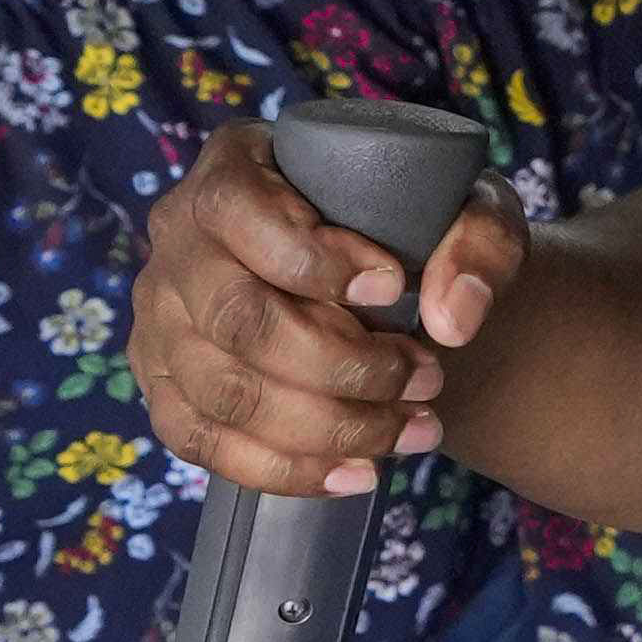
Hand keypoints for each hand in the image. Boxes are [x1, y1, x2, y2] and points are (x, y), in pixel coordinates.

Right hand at [134, 120, 533, 494]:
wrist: (385, 281)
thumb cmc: (413, 229)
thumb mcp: (466, 208)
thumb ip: (479, 243)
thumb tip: (452, 320)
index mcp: (234, 167)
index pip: (242, 214)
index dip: (315, 263)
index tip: (394, 289)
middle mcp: (178, 237)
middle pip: (238, 321)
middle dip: (342, 367)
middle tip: (426, 378)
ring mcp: (161, 315)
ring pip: (225, 393)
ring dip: (329, 427)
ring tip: (413, 430)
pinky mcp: (164, 382)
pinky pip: (202, 442)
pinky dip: (283, 470)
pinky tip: (354, 473)